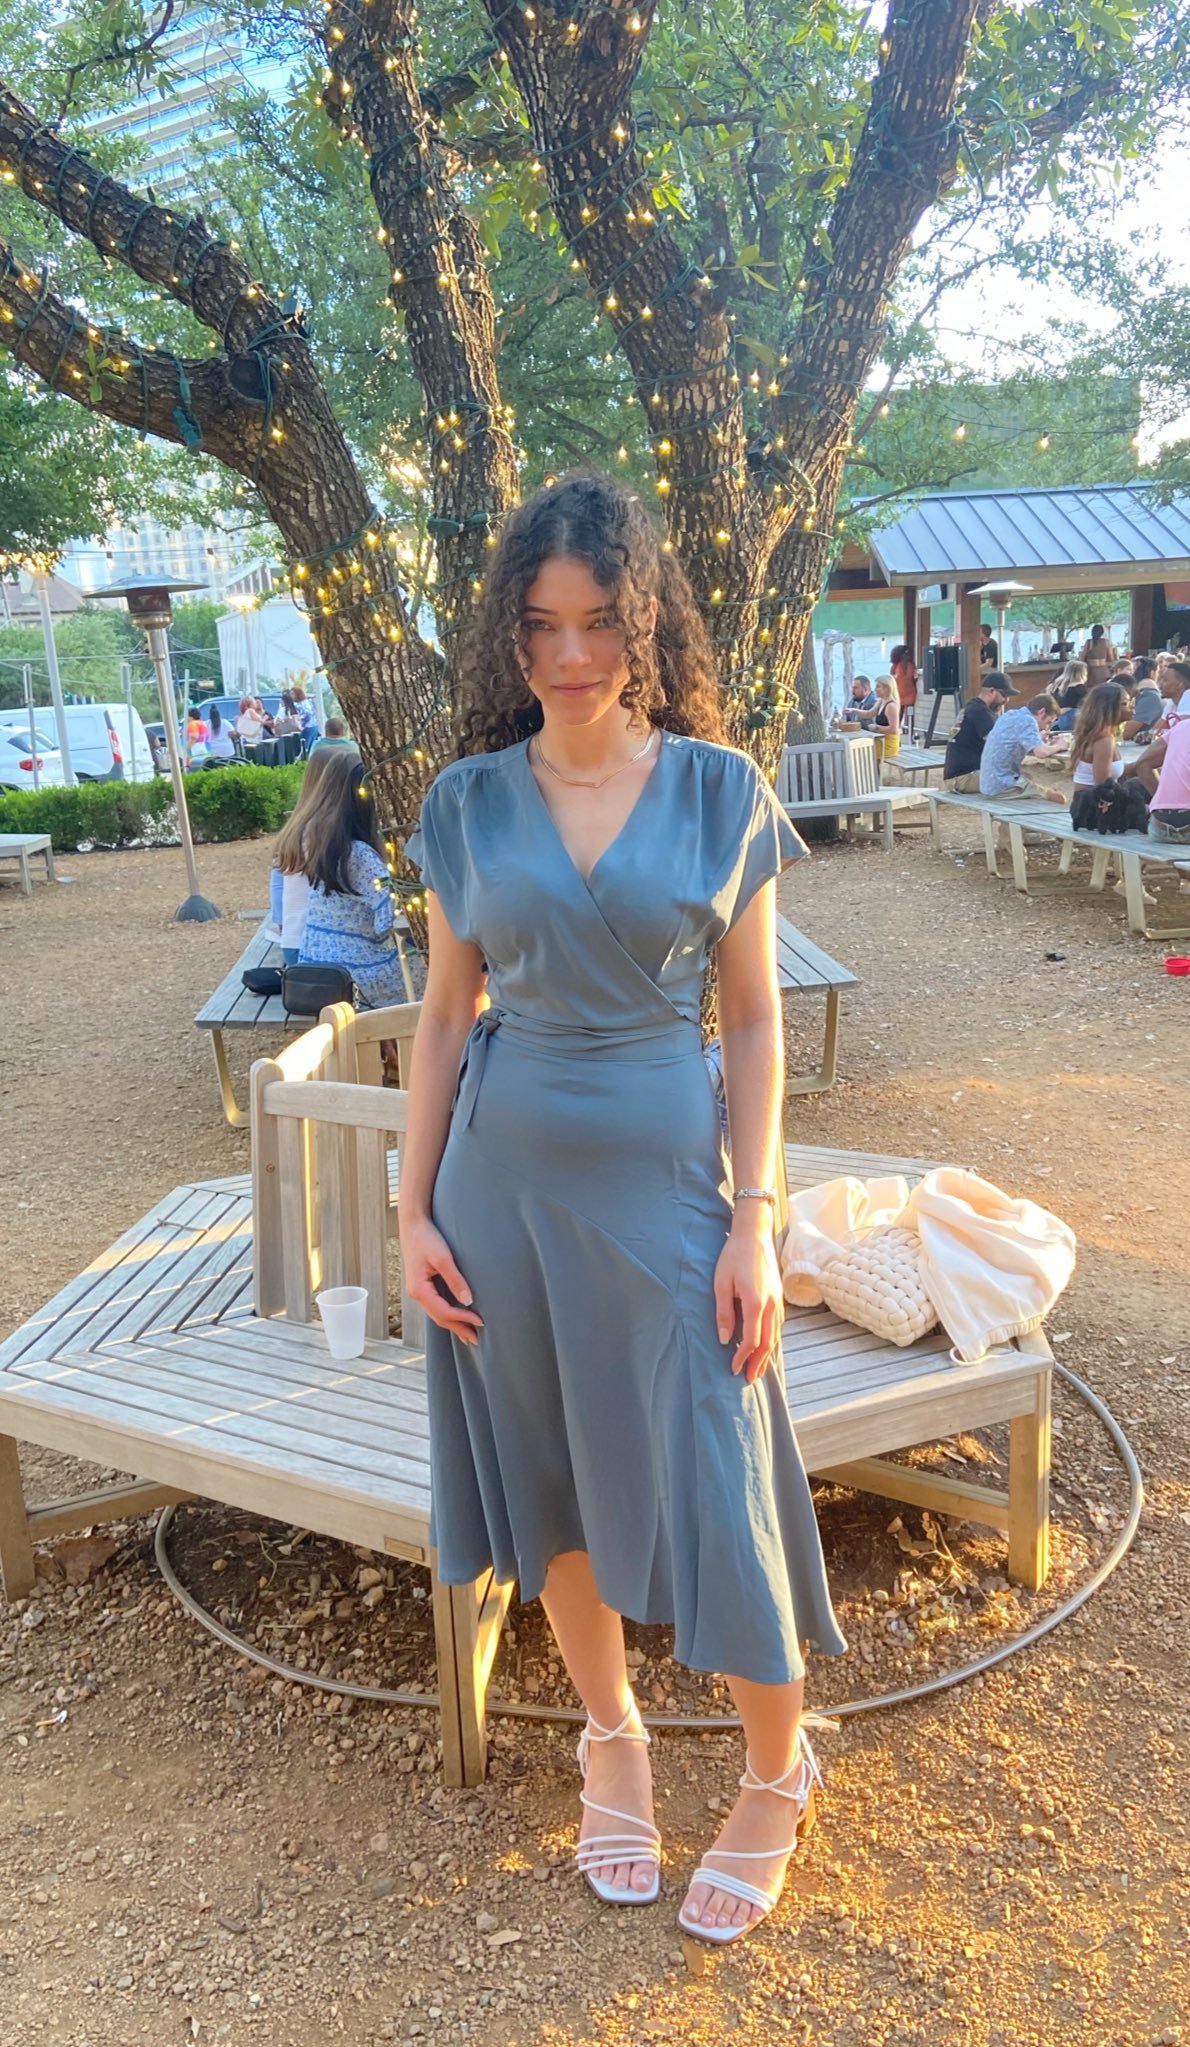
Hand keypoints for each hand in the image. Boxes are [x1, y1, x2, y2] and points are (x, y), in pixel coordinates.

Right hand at [399, 1214, 483, 1344]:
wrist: (413, 1223)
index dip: (463, 1319)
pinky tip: (458, 1319)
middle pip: (439, 1318)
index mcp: (419, 1289)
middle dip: (459, 1329)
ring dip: (454, 1325)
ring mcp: (418, 1291)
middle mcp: (416, 1294)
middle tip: (478, 1340)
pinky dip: (448, 1315)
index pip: (444, 1312)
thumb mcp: (443, 1257)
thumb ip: (455, 1279)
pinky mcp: (422, 1286)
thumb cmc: (427, 1237)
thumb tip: (468, 1301)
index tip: (481, 1321)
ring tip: (470, 1335)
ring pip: (437, 1314)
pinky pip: (436, 1306)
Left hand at [714, 1217, 783, 1383]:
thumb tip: (724, 1339)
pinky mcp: (779, 1296)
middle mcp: (771, 1304)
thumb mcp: (721, 1283)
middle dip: (758, 1363)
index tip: (732, 1368)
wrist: (754, 1234)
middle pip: (768, 1342)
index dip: (742, 1357)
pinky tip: (767, 1346)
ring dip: (767, 1354)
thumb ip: (723, 1312)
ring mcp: (778, 1300)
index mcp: (756, 1302)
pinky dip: (773, 1340)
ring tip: (759, 1369)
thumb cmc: (733, 1256)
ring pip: (776, 1335)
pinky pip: (778, 1324)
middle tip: (749, 1379)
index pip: (751, 1339)